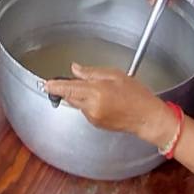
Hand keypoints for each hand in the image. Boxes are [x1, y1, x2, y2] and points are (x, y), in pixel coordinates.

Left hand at [43, 64, 173, 143]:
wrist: (147, 118)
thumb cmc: (137, 95)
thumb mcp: (116, 75)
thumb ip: (92, 72)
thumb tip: (75, 69)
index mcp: (96, 92)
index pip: (68, 88)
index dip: (55, 86)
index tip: (46, 83)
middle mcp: (91, 107)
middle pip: (70, 96)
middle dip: (71, 88)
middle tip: (81, 80)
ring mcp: (93, 117)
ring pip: (77, 103)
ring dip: (82, 96)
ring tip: (102, 91)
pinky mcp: (95, 124)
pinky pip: (85, 110)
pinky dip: (89, 104)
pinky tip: (105, 101)